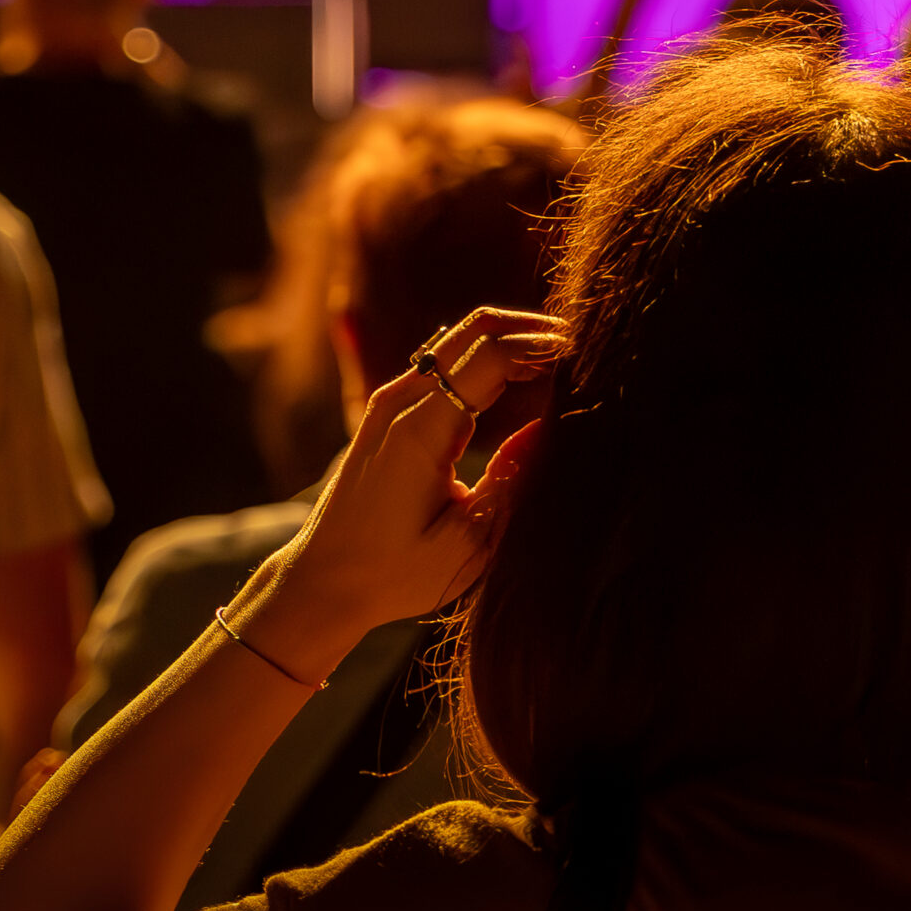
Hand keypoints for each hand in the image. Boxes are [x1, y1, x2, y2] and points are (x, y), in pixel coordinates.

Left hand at [246, 308, 566, 670]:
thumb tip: (551, 429)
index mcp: (418, 431)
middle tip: (585, 351)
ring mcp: (391, 401)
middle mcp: (400, 402)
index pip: (492, 355)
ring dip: (514, 341)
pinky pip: (448, 362)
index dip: (543, 347)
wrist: (323, 582)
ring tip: (564, 363)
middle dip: (534, 331)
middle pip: (477, 329)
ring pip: (463, 339)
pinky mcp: (391, 410)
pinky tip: (525, 378)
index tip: (587, 358)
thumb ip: (513, 482)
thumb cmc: (394, 574)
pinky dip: (492, 358)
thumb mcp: (466, 545)